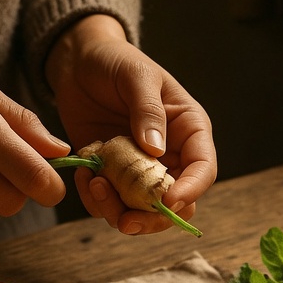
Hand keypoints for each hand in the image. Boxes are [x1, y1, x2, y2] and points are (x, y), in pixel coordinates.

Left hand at [46, 15, 216, 234]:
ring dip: (118, 210)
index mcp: (188, 131)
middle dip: (152, 218)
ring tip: (94, 184)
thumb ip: (148, 110)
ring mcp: (139, 169)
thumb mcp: (136, 76)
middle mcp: (169, 155)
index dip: (190, 191)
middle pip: (175, 202)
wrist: (79, 62)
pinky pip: (110, 202)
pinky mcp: (111, 175)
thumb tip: (157, 149)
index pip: (202, 169)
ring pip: (141, 210)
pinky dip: (96, 200)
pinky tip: (84, 175)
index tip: (167, 201)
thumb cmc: (116, 61)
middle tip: (126, 221)